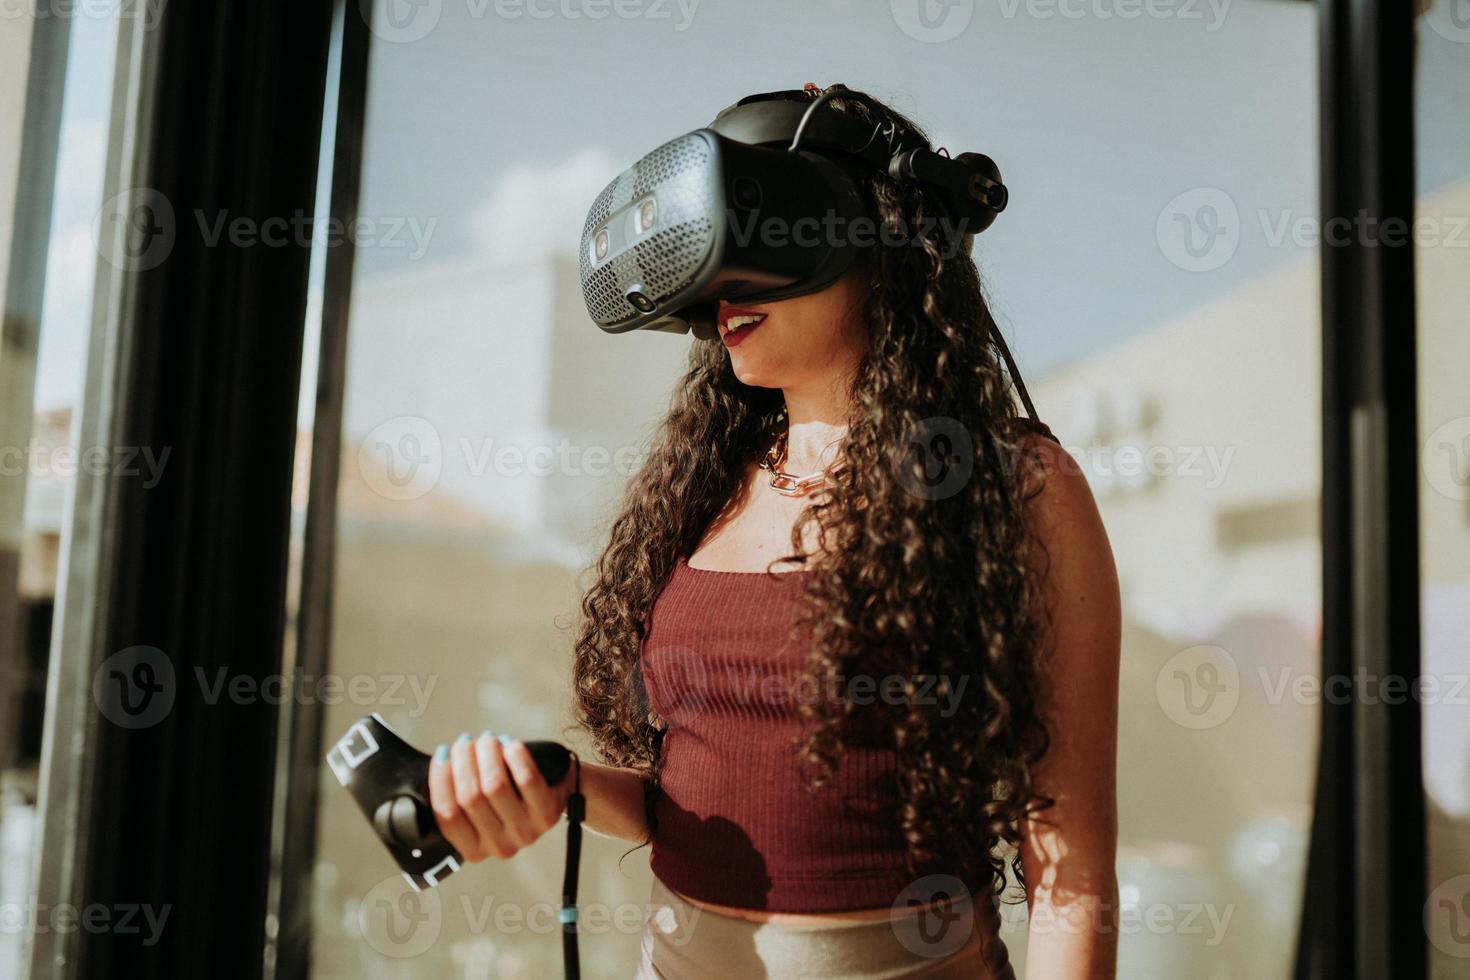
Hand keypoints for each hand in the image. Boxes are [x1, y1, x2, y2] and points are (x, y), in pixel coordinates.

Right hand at [428, 731, 572, 861]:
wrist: (561, 796)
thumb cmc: (512, 796)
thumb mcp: (482, 808)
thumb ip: (458, 796)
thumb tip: (437, 763)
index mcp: (474, 850)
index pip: (446, 816)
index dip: (440, 780)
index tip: (442, 754)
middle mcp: (499, 847)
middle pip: (469, 797)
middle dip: (463, 761)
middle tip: (465, 741)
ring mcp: (526, 833)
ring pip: (495, 786)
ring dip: (486, 754)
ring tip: (486, 739)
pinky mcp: (548, 814)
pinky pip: (526, 780)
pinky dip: (515, 757)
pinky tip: (509, 743)